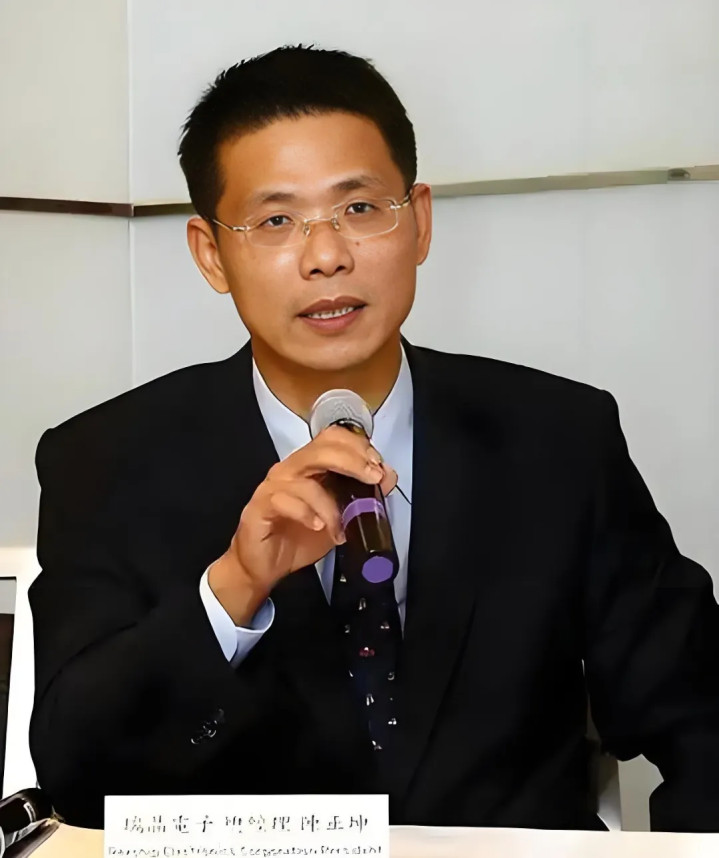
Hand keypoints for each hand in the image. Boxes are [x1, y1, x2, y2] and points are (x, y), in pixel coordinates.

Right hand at [209, 425, 397, 624]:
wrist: (264, 566)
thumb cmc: (298, 538)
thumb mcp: (340, 517)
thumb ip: (362, 495)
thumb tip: (388, 475)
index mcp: (308, 466)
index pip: (332, 438)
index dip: (357, 446)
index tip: (377, 465)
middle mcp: (290, 470)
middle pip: (321, 449)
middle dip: (352, 461)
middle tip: (372, 478)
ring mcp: (273, 486)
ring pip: (306, 481)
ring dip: (331, 506)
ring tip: (342, 529)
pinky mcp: (260, 506)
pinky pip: (285, 501)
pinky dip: (307, 514)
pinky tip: (318, 527)